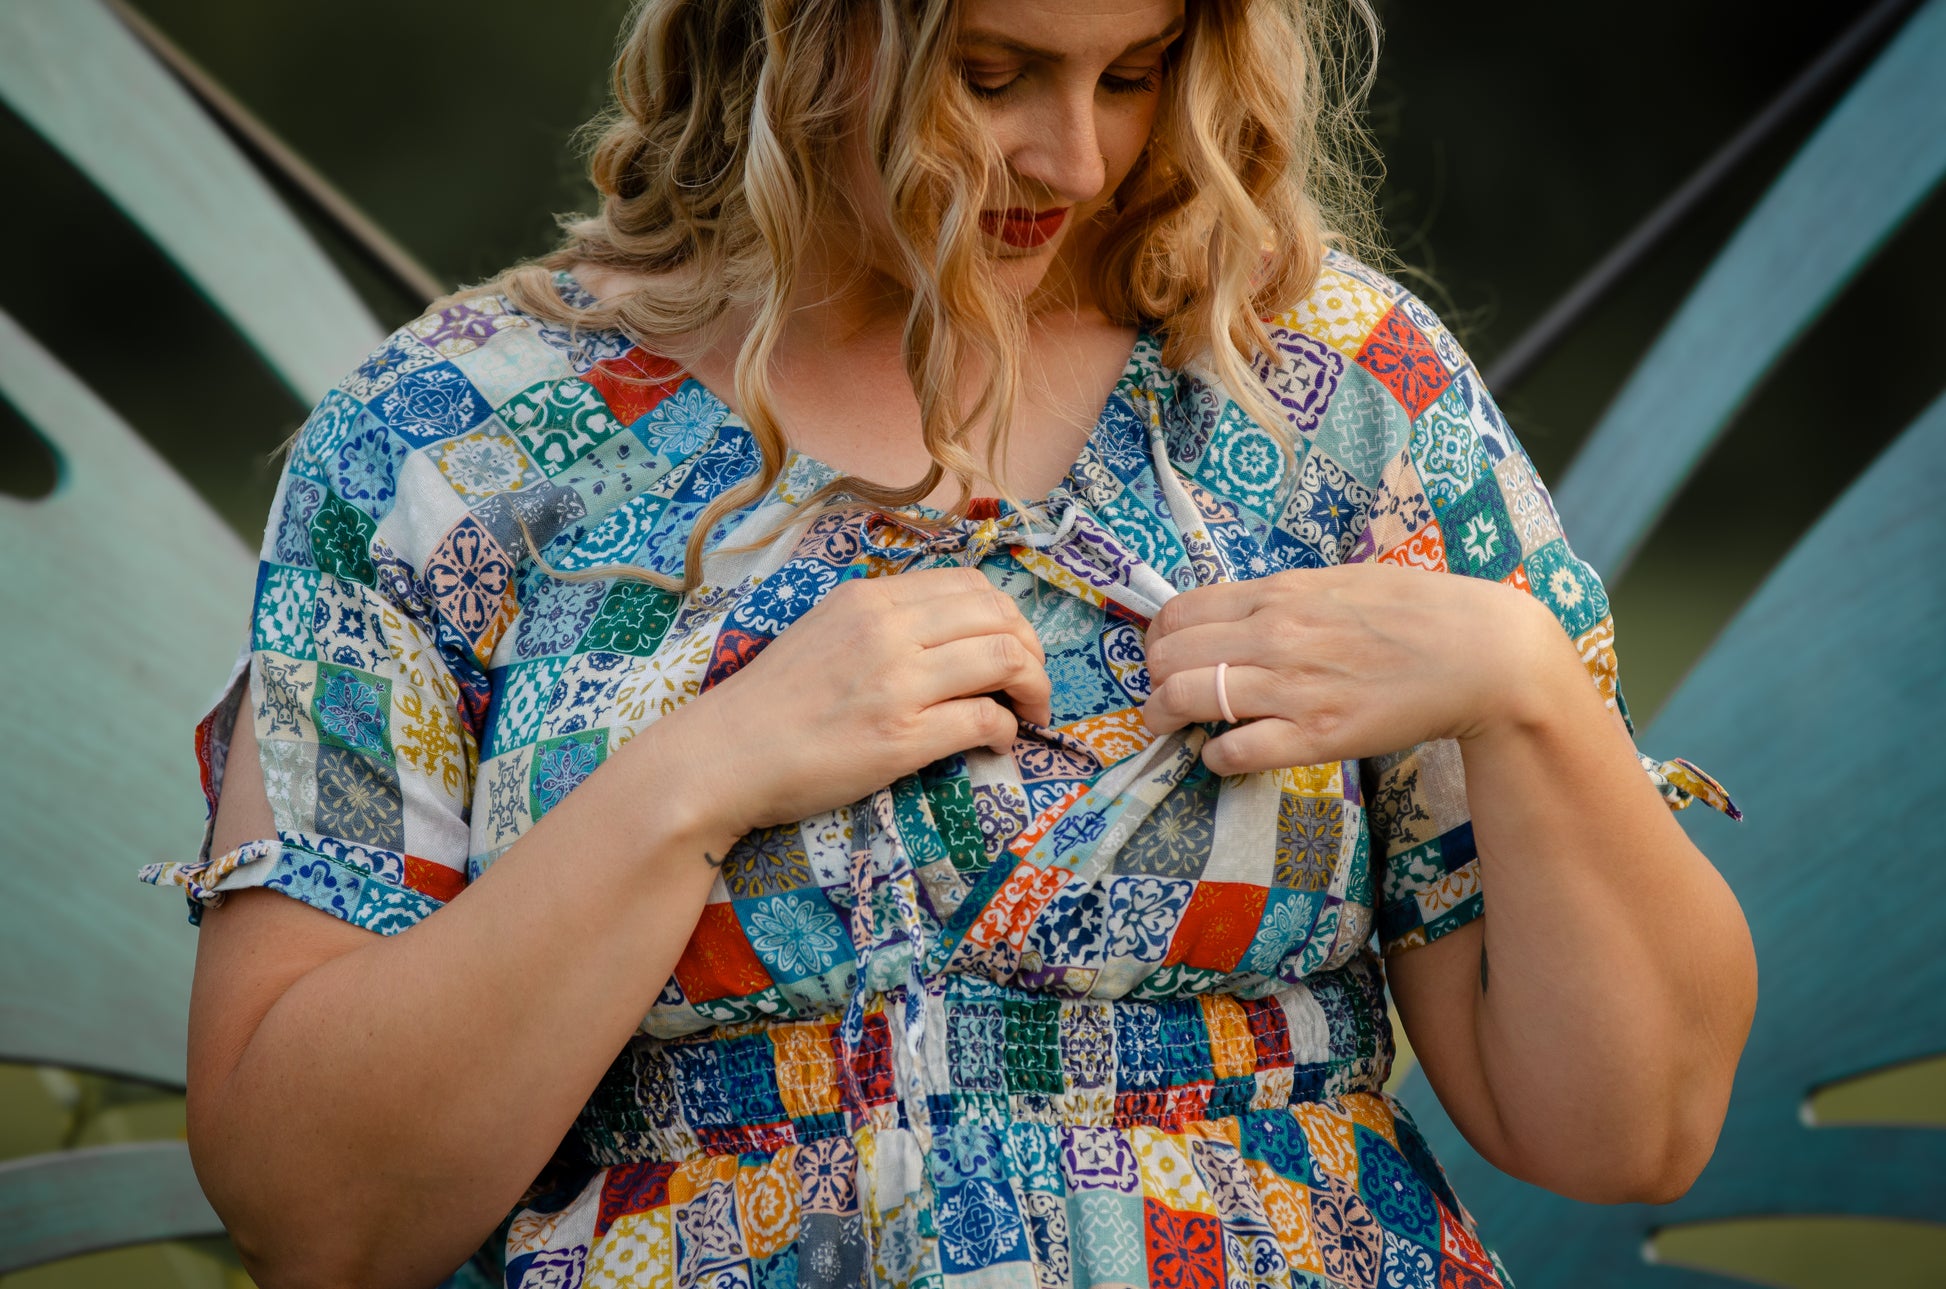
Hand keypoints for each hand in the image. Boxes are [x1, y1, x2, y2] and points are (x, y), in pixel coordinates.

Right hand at [671, 567, 1050, 832]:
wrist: (724, 756)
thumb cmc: (774, 702)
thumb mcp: (827, 630)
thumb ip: (883, 621)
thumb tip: (947, 630)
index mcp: (870, 597)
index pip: (972, 586)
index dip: (1010, 617)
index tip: (1015, 648)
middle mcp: (887, 628)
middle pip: (1001, 617)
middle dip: (1034, 651)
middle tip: (1033, 685)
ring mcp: (896, 681)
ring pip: (1005, 659)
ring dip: (1034, 688)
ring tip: (1030, 713)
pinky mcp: (901, 736)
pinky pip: (985, 719)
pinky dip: (1006, 731)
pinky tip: (997, 743)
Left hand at [1139, 564, 1575, 774]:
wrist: (1483, 654)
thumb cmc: (1416, 613)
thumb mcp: (1339, 582)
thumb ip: (1283, 597)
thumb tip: (1236, 612)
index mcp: (1280, 594)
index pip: (1179, 612)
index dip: (1158, 639)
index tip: (1165, 655)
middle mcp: (1276, 635)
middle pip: (1167, 656)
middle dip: (1153, 679)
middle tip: (1164, 694)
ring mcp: (1294, 687)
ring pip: (1185, 698)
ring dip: (1166, 717)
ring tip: (1174, 726)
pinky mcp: (1318, 737)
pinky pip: (1235, 752)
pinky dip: (1215, 757)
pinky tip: (1224, 754)